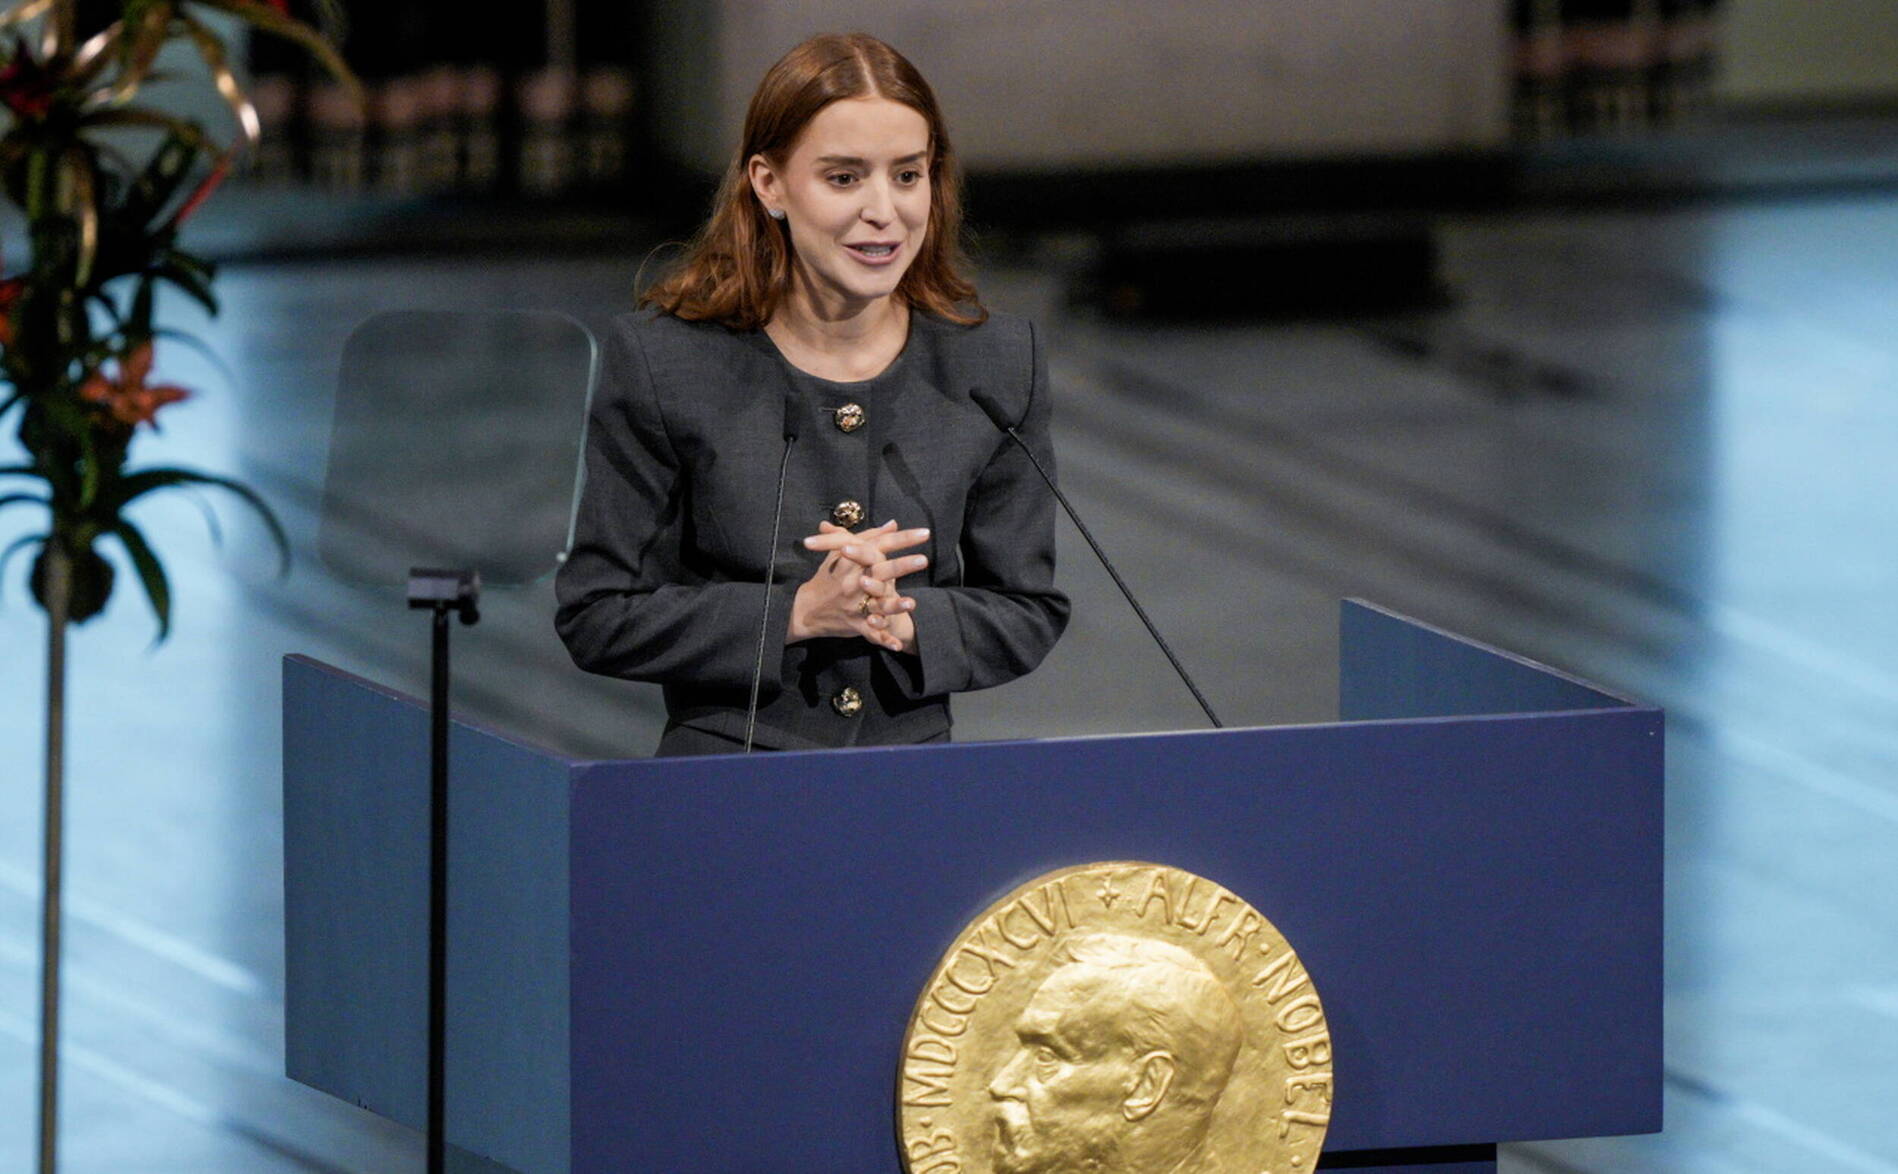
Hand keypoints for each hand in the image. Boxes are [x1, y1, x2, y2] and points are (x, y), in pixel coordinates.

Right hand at [788, 520, 928, 652]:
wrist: (805, 608)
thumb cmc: (827, 576)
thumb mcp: (841, 552)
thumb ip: (869, 537)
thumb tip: (892, 524)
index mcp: (852, 561)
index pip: (880, 545)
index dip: (903, 539)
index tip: (925, 533)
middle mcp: (854, 581)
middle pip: (880, 571)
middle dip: (902, 565)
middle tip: (924, 560)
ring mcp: (854, 603)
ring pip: (877, 603)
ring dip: (895, 605)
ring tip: (912, 603)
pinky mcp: (854, 623)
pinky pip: (871, 632)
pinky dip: (883, 639)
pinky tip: (897, 645)